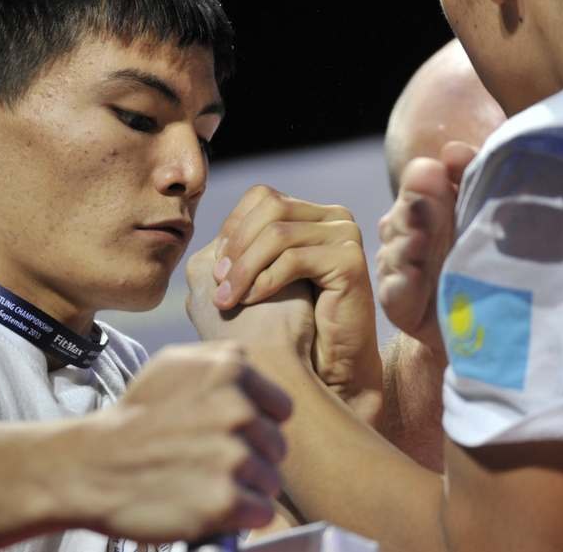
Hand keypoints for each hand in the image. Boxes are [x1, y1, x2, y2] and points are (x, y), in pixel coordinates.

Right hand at [0, 342, 291, 549]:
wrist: (94, 465)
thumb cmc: (136, 416)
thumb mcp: (175, 362)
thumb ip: (223, 359)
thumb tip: (257, 369)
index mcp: (231, 369)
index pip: (281, 409)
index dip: (258, 424)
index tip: (230, 434)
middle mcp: (238, 408)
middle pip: (277, 446)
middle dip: (251, 457)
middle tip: (209, 460)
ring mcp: (233, 455)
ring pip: (270, 480)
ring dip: (245, 487)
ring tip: (205, 482)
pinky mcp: (225, 500)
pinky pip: (260, 512)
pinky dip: (240, 515)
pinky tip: (209, 504)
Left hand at [199, 186, 381, 419]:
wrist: (325, 367)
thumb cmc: (288, 325)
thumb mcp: (259, 276)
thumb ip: (243, 247)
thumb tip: (211, 233)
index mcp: (313, 214)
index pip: (262, 196)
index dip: (233, 227)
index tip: (216, 268)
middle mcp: (334, 217)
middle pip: (271, 208)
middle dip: (237, 246)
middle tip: (218, 283)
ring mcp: (346, 235)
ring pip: (278, 234)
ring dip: (245, 268)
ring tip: (227, 298)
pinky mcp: (351, 260)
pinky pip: (295, 259)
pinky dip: (266, 280)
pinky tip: (251, 301)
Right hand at [377, 142, 474, 351]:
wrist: (497, 319)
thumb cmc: (493, 259)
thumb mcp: (489, 212)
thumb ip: (473, 177)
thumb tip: (452, 151)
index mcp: (429, 204)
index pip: (419, 181)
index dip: (425, 179)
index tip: (438, 174)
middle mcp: (409, 232)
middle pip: (403, 213)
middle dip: (414, 207)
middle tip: (423, 202)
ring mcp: (401, 267)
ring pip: (395, 249)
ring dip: (407, 242)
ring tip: (418, 238)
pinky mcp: (400, 303)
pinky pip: (395, 290)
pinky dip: (404, 282)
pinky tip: (415, 273)